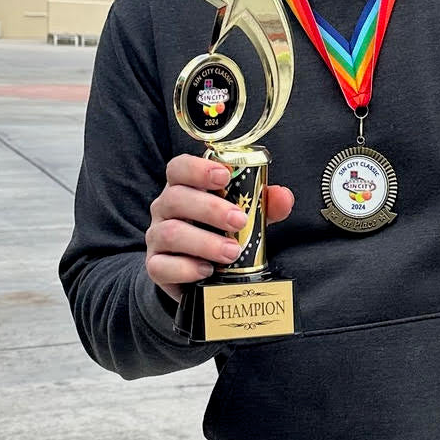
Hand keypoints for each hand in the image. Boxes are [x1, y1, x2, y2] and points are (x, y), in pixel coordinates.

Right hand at [145, 153, 294, 301]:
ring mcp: (156, 237)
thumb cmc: (220, 232)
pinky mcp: (155, 266)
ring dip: (204, 242)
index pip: (179, 168)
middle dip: (210, 208)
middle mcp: (165, 208)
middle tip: (239, 221)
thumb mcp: (244, 214)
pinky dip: (186, 268)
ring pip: (170, 232)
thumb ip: (264, 203)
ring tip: (232, 252)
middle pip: (176, 198)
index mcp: (184, 187)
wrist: (197, 271)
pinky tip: (207, 270)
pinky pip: (161, 266)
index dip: (198, 168)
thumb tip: (284, 197)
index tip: (224, 176)